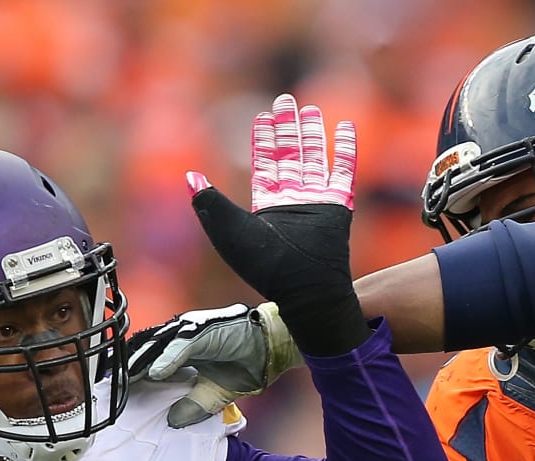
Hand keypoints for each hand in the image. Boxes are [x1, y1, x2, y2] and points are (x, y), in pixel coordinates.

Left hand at [126, 301, 301, 426]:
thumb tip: (173, 421)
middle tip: (107, 389)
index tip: (115, 393)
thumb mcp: (214, 394)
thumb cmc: (247, 364)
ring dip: (139, 364)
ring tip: (123, 383)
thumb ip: (193, 405)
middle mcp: (181, 336)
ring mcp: (191, 331)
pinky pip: (181, 345)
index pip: (146, 359)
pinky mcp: (205, 331)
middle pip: (144, 350)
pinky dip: (166, 359)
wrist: (272, 346)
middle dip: (125, 369)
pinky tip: (154, 374)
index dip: (130, 374)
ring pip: (156, 346)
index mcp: (180, 349)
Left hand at [188, 95, 367, 356]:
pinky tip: (345, 127)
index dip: (263, 141)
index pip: (265, 165)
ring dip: (312, 133)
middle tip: (285, 100)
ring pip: (314, 158)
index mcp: (266, 205)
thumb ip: (208, 202)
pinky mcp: (339, 206)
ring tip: (310, 109)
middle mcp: (292, 201)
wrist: (303, 285)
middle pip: (289, 156)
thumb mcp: (227, 230)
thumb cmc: (263, 264)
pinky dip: (345, 150)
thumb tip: (189, 176)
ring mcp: (317, 202)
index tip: (263, 116)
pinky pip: (343, 171)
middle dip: (287, 128)